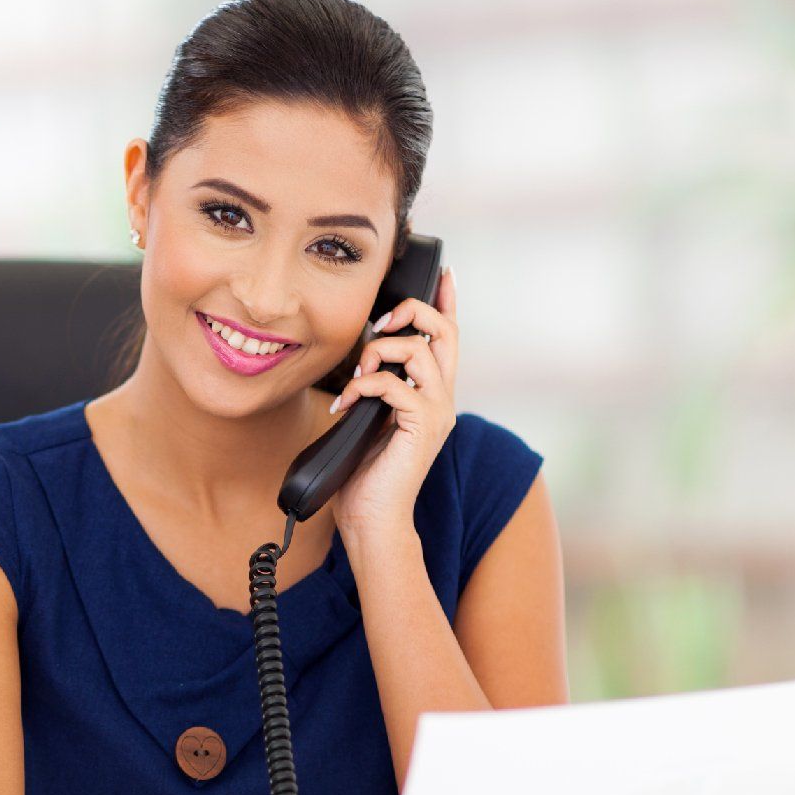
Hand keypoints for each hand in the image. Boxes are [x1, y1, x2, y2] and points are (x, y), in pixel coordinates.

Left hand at [330, 266, 458, 542]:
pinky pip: (394, 384)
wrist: (371, 520)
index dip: (448, 302)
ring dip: (377, 352)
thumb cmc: (365, 476)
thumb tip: (361, 360)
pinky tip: (345, 405)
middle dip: (410, 313)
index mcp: (432, 395)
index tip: (445, 273)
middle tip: (377, 326)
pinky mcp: (421, 427)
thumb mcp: (370, 420)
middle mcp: (442, 400)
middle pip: (444, 331)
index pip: (448, 338)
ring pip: (418, 350)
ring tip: (354, 376)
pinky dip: (363, 386)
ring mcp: (436, 413)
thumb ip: (376, 389)